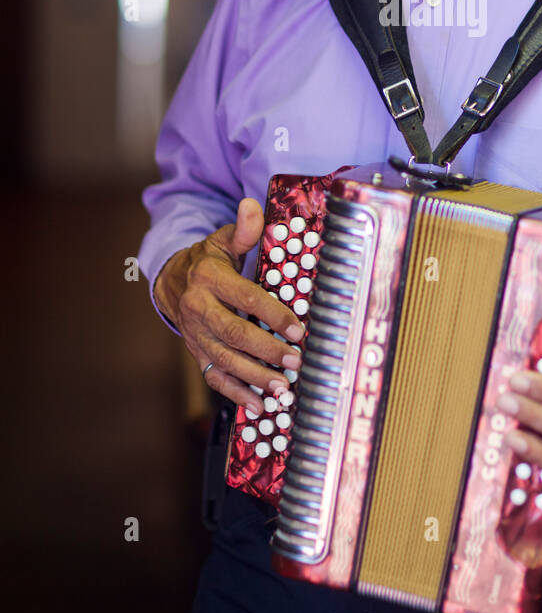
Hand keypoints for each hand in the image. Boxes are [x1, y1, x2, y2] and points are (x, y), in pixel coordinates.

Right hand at [153, 198, 304, 416]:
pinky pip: (215, 378)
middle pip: (234, 333)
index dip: (273, 314)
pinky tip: (259, 405)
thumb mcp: (222, 240)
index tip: (298, 327)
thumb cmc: (208, 260)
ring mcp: (195, 335)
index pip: (245, 297)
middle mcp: (198, 309)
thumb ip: (243, 230)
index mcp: (209, 279)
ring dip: (255, 377)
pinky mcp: (197, 354)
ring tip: (282, 388)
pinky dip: (237, 394)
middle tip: (295, 360)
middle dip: (267, 350)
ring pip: (225, 360)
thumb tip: (253, 207)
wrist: (171, 282)